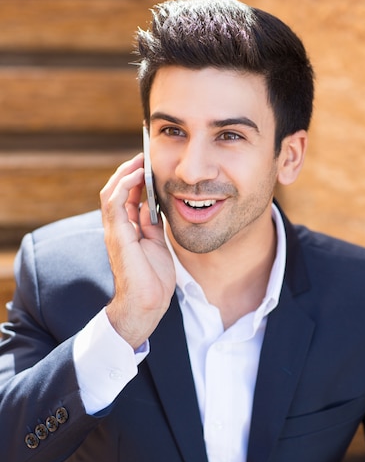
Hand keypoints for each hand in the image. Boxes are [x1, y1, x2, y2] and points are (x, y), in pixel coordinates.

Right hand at [100, 155, 175, 347]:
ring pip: (110, 193)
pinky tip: (138, 175)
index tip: (148, 165)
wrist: (148, 304)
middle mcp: (116, 229)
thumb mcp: (157, 245)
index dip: (135, 180)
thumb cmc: (153, 280)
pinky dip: (124, 186)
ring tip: (140, 160)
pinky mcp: (117, 235)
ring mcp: (114, 232)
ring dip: (125, 174)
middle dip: (128, 172)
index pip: (125, 198)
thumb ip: (151, 226)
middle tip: (144, 157)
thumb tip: (151, 206)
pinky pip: (114, 203)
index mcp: (126, 231)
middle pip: (114, 191)